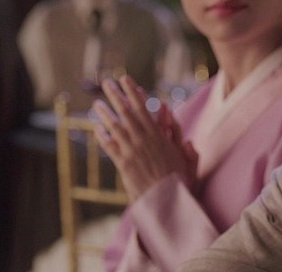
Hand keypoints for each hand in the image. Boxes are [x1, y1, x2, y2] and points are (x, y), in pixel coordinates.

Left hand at [93, 75, 197, 201]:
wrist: (167, 200)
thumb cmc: (179, 180)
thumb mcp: (185, 154)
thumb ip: (177, 132)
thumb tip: (169, 111)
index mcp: (158, 134)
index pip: (143, 107)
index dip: (134, 92)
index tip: (127, 79)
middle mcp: (143, 140)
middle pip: (126, 112)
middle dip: (116, 96)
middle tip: (107, 83)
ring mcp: (132, 151)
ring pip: (115, 127)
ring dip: (105, 114)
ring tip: (96, 103)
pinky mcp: (123, 165)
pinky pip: (110, 147)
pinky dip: (102, 137)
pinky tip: (96, 129)